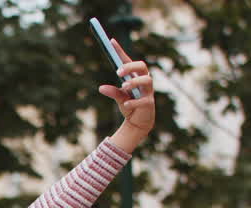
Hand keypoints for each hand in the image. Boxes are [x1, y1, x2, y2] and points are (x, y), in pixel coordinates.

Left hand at [98, 39, 154, 153]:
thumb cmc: (129, 105)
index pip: (128, 61)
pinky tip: (126, 104)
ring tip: (124, 86)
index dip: (120, 51)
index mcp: (135, 76)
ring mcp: (148, 92)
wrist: (138, 122)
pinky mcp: (149, 104)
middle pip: (142, 66)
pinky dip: (134, 102)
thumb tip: (101, 88)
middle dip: (130, 67)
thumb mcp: (119, 98)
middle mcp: (143, 81)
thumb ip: (112, 92)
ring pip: (147, 80)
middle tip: (118, 72)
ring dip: (134, 82)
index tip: (110, 42)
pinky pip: (143, 101)